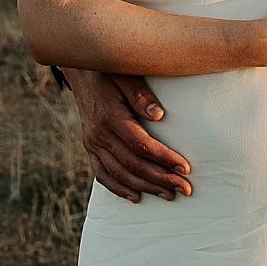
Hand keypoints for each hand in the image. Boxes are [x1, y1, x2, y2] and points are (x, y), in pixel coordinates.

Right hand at [75, 69, 192, 203]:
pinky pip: (102, 174)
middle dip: (160, 179)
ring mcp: (91, 142)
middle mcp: (98, 134)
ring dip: (145, 187)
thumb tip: (159, 115)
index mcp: (110, 116)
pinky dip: (119, 188)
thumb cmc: (109, 69)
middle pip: (132, 164)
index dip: (164, 159)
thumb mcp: (125, 74)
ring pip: (119, 173)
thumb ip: (141, 95)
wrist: (80, 70)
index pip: (141, 145)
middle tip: (186, 189)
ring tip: (169, 195)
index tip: (185, 168)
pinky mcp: (89, 147)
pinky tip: (137, 196)